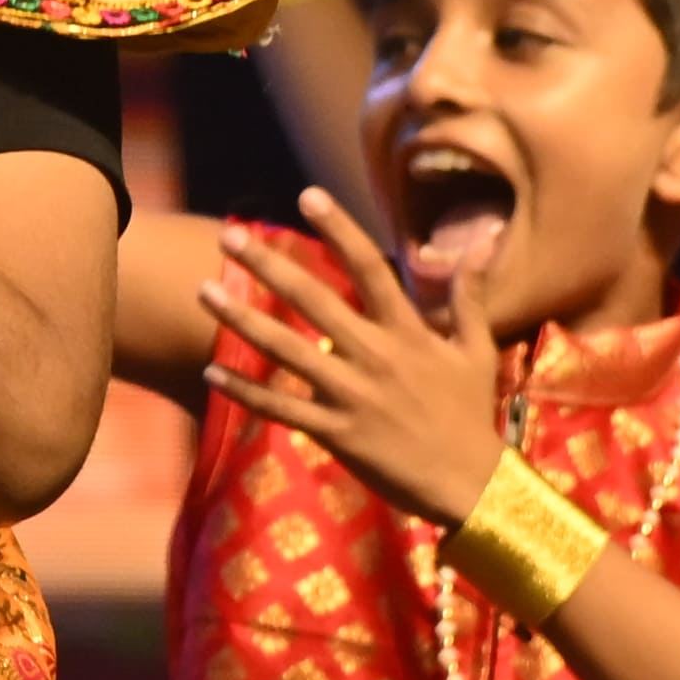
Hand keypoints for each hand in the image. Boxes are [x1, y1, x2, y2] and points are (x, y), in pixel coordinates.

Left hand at [198, 191, 514, 530]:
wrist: (469, 484)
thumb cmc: (470, 414)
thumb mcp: (477, 352)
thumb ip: (469, 300)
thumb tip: (475, 249)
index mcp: (408, 333)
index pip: (371, 268)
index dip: (339, 230)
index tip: (308, 195)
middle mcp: (375, 357)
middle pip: (314, 301)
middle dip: (269, 266)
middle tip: (229, 237)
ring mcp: (351, 395)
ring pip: (286, 350)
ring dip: (241, 320)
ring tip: (203, 292)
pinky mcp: (335, 432)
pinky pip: (280, 408)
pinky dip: (244, 392)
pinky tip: (211, 372)